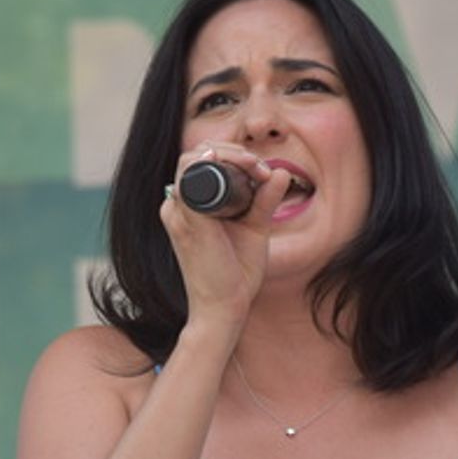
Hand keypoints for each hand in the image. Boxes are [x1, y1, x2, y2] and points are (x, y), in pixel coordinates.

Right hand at [159, 141, 291, 329]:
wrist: (225, 307)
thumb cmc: (236, 273)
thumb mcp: (254, 228)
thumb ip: (264, 200)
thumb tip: (280, 173)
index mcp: (188, 207)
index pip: (201, 163)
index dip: (231, 155)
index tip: (262, 170)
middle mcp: (177, 206)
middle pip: (195, 155)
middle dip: (232, 151)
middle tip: (261, 168)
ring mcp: (178, 212)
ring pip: (192, 159)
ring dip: (229, 155)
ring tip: (257, 169)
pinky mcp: (187, 220)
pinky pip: (194, 177)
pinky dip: (223, 165)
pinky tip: (249, 171)